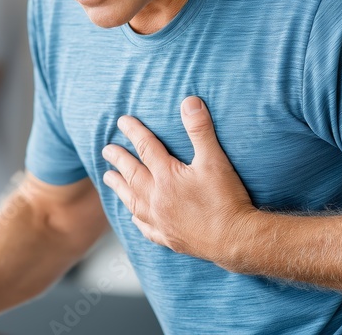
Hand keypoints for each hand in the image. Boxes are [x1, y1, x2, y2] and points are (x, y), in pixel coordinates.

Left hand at [101, 96, 256, 265]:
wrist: (235, 239)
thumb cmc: (225, 199)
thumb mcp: (215, 160)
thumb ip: (200, 130)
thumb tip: (189, 102)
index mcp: (167, 176)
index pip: (145, 148)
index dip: (134, 132)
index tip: (122, 121)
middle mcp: (157, 198)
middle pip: (133, 174)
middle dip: (119, 160)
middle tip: (106, 150)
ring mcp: (161, 220)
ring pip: (133, 201)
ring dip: (120, 187)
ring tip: (108, 178)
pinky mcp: (170, 238)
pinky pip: (147, 229)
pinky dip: (138, 221)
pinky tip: (134, 218)